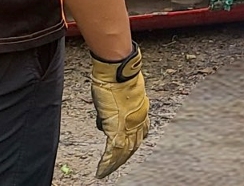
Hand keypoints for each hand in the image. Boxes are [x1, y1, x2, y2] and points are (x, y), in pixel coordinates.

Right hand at [90, 43, 149, 177]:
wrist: (117, 72)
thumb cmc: (118, 76)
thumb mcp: (123, 91)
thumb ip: (121, 103)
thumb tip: (111, 108)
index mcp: (141, 112)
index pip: (139, 134)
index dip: (133, 143)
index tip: (129, 150)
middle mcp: (137, 121)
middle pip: (132, 146)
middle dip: (124, 157)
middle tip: (116, 166)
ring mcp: (128, 126)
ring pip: (123, 152)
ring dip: (114, 163)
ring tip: (106, 171)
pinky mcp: (116, 128)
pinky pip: (112, 151)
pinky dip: (106, 162)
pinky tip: (102, 169)